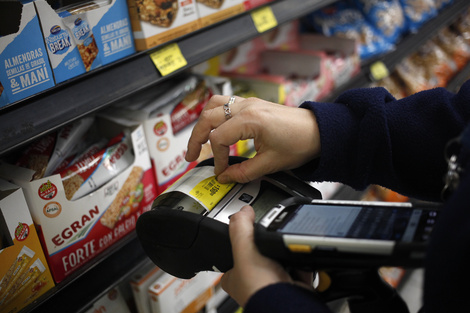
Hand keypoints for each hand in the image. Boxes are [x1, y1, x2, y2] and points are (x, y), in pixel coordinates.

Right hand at [185, 95, 320, 182]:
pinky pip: (225, 103)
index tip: (222, 172)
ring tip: (197, 140)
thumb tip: (226, 177)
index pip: (218, 139)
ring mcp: (249, 102)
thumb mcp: (270, 164)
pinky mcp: (253, 104)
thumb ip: (244, 172)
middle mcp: (246, 107)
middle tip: (190, 156)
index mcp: (250, 120)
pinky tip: (215, 128)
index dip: (217, 159)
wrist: (319, 131)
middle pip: (208, 118)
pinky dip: (214, 115)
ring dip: (202, 123)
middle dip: (196, 138)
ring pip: (213, 105)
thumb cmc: (300, 142)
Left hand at [220, 206, 292, 306]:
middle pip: (261, 255)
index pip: (232, 256)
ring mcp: (274, 284)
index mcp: (235, 278)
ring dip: (286, 253)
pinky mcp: (293, 285)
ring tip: (288, 246)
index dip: (240, 243)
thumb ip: (241, 227)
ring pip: (281, 260)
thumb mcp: (245, 248)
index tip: (248, 233)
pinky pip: (298, 267)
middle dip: (269, 247)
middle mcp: (253, 283)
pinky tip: (299, 257)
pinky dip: (301, 262)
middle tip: (273, 240)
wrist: (287, 302)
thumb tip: (243, 211)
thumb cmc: (259, 287)